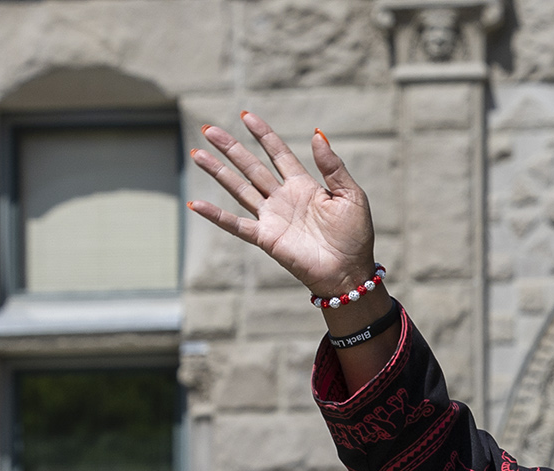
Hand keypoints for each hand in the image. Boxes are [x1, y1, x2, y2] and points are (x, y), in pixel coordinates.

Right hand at [188, 113, 378, 303]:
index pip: (278, 154)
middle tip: (209, 129)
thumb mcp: (351, 195)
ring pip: (239, 189)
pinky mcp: (266, 238)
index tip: (246, 116)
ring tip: (198, 154)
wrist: (349, 272)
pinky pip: (236, 225)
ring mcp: (272, 218)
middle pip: (251, 167)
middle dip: (230, 148)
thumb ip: (332, 166)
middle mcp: (283, 198)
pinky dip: (216, 216)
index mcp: (303, 185)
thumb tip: (317, 134)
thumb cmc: (355, 236)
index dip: (263, 135)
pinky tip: (197, 204)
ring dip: (218, 172)